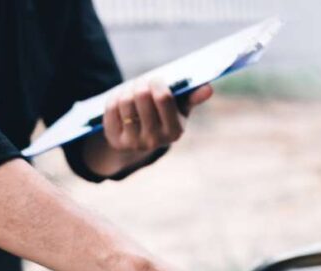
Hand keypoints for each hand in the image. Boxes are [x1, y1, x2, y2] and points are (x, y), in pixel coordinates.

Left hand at [85, 79, 212, 176]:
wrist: (141, 141)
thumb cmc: (165, 117)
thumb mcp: (181, 110)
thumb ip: (193, 97)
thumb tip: (209, 88)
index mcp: (175, 131)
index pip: (163, 98)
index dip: (157, 82)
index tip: (156, 78)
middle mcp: (154, 140)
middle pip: (142, 96)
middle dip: (142, 83)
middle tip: (142, 81)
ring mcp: (133, 142)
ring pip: (125, 100)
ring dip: (128, 89)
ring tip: (132, 89)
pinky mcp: (115, 139)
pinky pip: (111, 108)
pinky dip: (115, 97)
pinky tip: (121, 98)